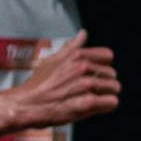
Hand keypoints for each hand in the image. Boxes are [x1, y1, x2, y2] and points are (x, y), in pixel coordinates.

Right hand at [2, 30, 119, 129]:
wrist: (26, 105)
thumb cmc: (38, 84)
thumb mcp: (52, 60)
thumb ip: (71, 47)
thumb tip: (83, 33)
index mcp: (76, 56)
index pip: (107, 55)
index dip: (103, 66)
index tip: (96, 74)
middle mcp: (82, 68)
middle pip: (112, 74)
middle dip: (104, 82)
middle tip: (91, 90)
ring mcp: (86, 85)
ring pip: (114, 88)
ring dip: (107, 94)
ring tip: (94, 98)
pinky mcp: (88, 102)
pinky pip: (112, 102)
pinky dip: (107, 105)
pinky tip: (97, 106)